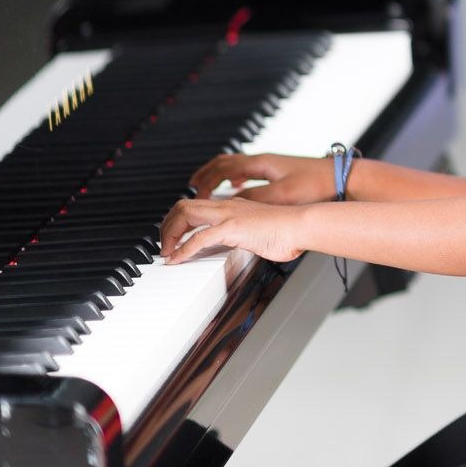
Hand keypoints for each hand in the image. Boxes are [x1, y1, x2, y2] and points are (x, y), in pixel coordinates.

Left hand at [159, 195, 313, 263]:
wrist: (301, 226)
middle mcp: (226, 206)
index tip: (173, 239)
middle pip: (182, 206)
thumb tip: (237, 245)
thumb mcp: (257, 232)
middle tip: (164, 246)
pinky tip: (177, 260)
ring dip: (169, 235)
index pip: (195, 206)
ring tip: (166, 253)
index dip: (178, 221)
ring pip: (185, 215)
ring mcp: (228, 214)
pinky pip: (199, 238)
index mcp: (232, 206)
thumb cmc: (287, 232)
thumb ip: (243, 235)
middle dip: (166, 226)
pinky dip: (183, 250)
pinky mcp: (233, 227)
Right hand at [184, 152, 335, 204]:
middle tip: (192, 186)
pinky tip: (236, 186)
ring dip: (218, 174)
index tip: (194, 194)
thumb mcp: (283, 195)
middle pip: (224, 162)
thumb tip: (232, 203)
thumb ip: (256, 198)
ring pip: (235, 165)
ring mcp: (271, 165)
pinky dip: (235, 177)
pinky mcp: (279, 172)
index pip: (222, 169)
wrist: (341, 178)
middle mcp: (263, 161)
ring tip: (206, 185)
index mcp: (260, 163)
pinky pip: (248, 171)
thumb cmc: (316, 184)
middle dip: (205, 174)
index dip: (205, 181)